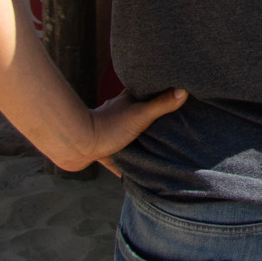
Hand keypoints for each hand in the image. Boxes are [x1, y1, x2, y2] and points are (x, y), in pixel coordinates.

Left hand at [65, 87, 186, 174]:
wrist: (77, 146)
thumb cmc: (109, 127)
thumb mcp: (141, 115)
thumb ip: (161, 104)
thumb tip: (184, 90)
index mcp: (127, 100)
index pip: (145, 89)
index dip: (157, 89)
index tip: (172, 90)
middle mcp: (118, 112)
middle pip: (138, 110)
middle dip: (151, 115)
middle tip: (169, 120)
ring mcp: (109, 130)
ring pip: (128, 132)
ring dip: (138, 137)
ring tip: (155, 145)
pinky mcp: (102, 149)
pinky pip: (117, 155)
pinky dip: (124, 161)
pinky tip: (132, 171)